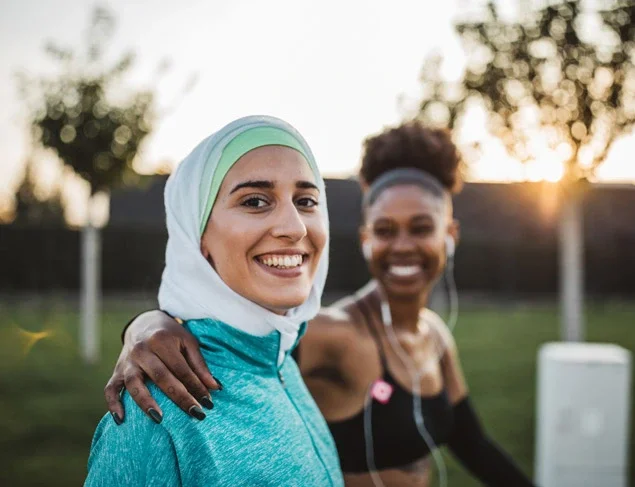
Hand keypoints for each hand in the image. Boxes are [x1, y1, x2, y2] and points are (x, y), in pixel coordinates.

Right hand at [104, 310, 220, 424]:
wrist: (143, 323)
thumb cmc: (170, 336)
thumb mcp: (188, 342)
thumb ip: (200, 365)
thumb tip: (215, 387)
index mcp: (161, 340)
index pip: (181, 368)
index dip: (196, 386)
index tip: (208, 403)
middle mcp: (141, 350)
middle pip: (160, 377)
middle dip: (179, 397)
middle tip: (195, 413)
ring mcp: (127, 362)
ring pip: (134, 384)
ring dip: (145, 402)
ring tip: (159, 419)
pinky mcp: (116, 371)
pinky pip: (111, 389)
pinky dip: (114, 404)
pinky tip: (122, 420)